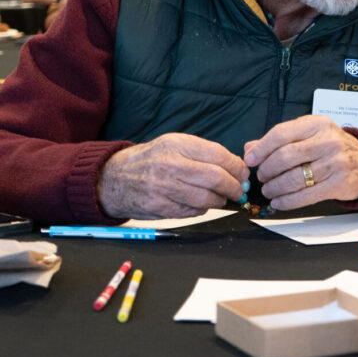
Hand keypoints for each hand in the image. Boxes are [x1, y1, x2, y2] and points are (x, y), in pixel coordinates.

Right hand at [98, 134, 248, 219]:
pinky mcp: (160, 207)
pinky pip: (192, 211)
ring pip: (206, 198)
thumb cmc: (151, 160)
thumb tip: (237, 167)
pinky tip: (201, 203)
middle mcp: (170, 164)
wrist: (113, 178)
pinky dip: (203, 209)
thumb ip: (204, 152)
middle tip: (239, 190)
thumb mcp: (174, 145)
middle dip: (234, 186)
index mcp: (176, 145)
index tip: (244, 173)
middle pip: (215, 178)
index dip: (237, 166)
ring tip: (221, 197)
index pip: (217, 155)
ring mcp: (163, 187)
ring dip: (220, 200)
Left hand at [244, 114, 357, 209]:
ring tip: (269, 190)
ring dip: (275, 188)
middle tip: (262, 177)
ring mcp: (335, 163)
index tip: (250, 160)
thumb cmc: (332, 147)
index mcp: (317, 124)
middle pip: (285, 157)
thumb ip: (279, 139)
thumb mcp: (309, 134)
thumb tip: (250, 149)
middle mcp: (327, 141)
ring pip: (294, 178)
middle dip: (267, 170)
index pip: (281, 134)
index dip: (261, 149)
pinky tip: (279, 201)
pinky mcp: (339, 184)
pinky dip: (287, 201)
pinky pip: (306, 196)